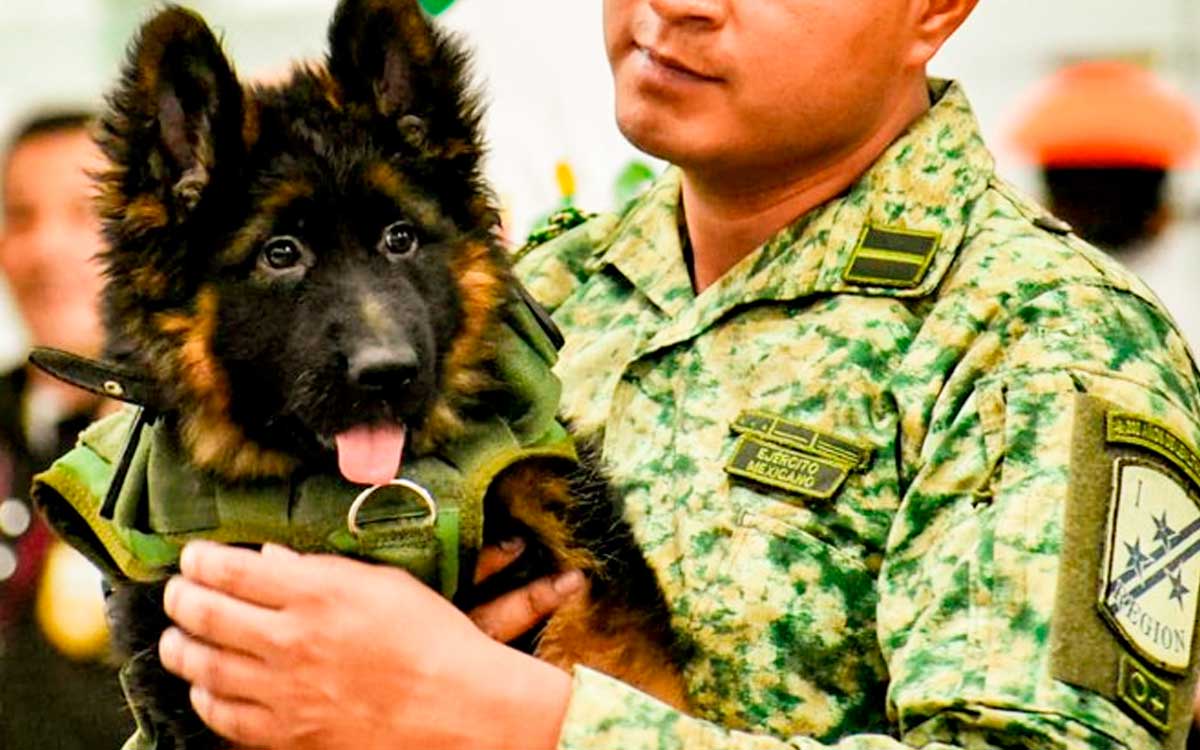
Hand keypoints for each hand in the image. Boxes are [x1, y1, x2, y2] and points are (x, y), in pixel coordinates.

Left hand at [159, 541, 575, 748]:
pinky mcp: (288, 734)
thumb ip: (322, 568)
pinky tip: (204, 686)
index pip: (230, 569)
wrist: (458, 706)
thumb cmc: (431, 638)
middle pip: (205, 614)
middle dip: (180, 598)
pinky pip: (224, 717)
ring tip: (176, 637)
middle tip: (177, 591)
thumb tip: (272, 557)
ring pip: (204, 667)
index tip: (194, 555)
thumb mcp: (384, 582)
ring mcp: (284, 692)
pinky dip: (205, 698)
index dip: (201, 559)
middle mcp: (290, 640)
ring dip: (180, 647)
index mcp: (316, 593)